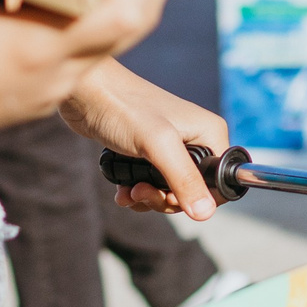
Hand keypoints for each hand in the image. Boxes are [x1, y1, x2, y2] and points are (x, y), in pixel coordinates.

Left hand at [59, 61, 227, 221]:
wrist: (87, 93)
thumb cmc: (124, 108)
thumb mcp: (158, 146)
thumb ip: (184, 180)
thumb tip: (206, 214)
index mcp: (209, 133)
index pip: (219, 180)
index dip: (198, 197)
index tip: (170, 196)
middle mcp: (195, 139)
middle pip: (193, 190)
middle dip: (165, 199)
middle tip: (141, 192)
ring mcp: (172, 146)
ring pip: (170, 190)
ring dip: (148, 198)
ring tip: (128, 191)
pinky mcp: (149, 152)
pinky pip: (152, 183)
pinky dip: (137, 192)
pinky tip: (122, 190)